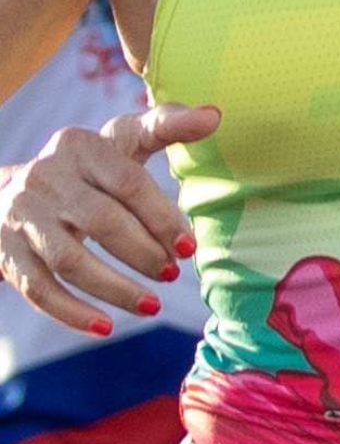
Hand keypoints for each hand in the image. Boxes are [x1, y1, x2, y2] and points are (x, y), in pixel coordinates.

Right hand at [0, 103, 208, 337]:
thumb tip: (215, 116)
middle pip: (101, 222)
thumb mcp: (121, 142)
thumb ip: (166, 126)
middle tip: (173, 274)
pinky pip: (39, 289)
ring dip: (114, 289)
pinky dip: (71, 313)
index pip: (128, 183)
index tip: (189, 247)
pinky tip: (104, 327)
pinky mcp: (5, 252)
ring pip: (69, 260)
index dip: (162, 217)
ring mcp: (20, 216)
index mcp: (80, 146)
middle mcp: (44, 177)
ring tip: (152, 306)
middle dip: (142, 254)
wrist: (7, 193)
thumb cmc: (88, 169)